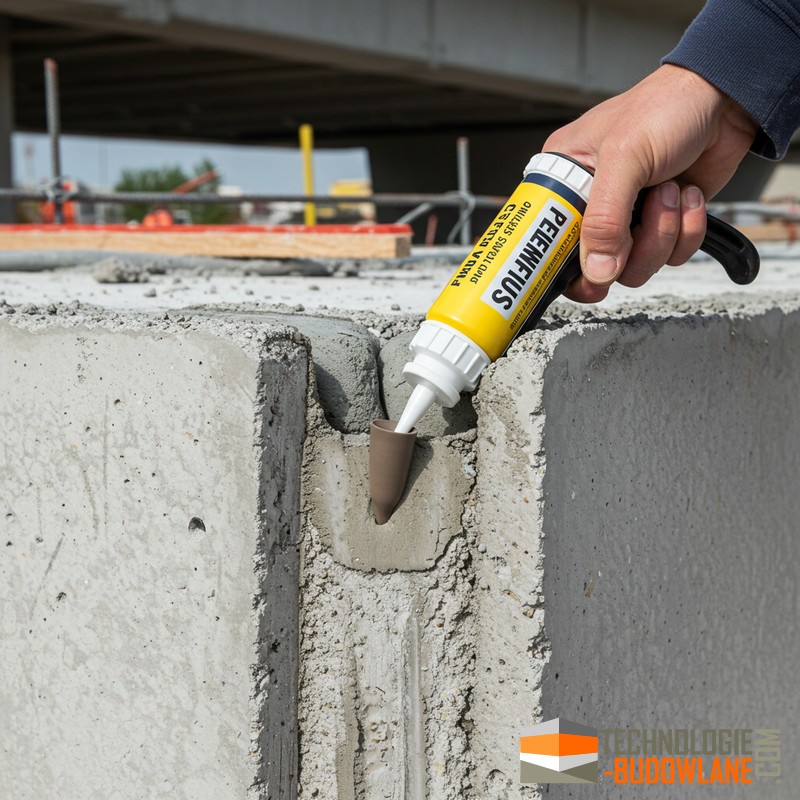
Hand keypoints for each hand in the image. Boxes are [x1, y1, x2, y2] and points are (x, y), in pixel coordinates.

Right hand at [543, 64, 757, 301]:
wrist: (724, 99)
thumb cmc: (666, 107)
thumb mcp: (624, 157)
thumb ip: (605, 220)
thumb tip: (596, 271)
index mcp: (566, 183)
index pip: (550, 243)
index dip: (565, 265)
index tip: (590, 270)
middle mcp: (593, 206)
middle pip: (596, 266)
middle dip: (631, 249)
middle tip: (643, 218)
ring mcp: (629, 218)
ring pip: (637, 267)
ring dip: (663, 233)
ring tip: (670, 191)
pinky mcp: (662, 224)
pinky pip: (671, 257)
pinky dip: (688, 231)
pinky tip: (689, 195)